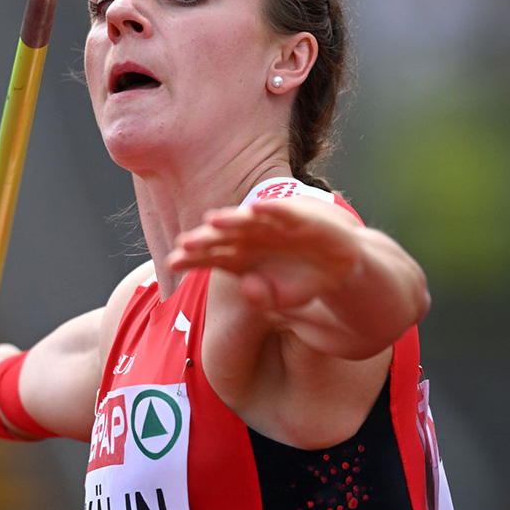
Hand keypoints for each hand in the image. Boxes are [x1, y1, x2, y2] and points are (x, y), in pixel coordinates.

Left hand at [167, 197, 362, 312]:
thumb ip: (264, 299)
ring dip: (231, 219)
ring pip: (246, 221)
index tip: (172, 264)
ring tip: (214, 220)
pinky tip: (257, 209)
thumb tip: (248, 286)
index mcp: (239, 257)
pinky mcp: (296, 217)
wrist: (337, 266)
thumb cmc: (301, 282)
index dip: (191, 259)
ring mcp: (271, 225)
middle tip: (186, 243)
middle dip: (204, 239)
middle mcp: (249, 237)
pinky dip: (271, 209)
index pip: (209, 257)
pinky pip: (282, 212)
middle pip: (222, 237)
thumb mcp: (283, 299)